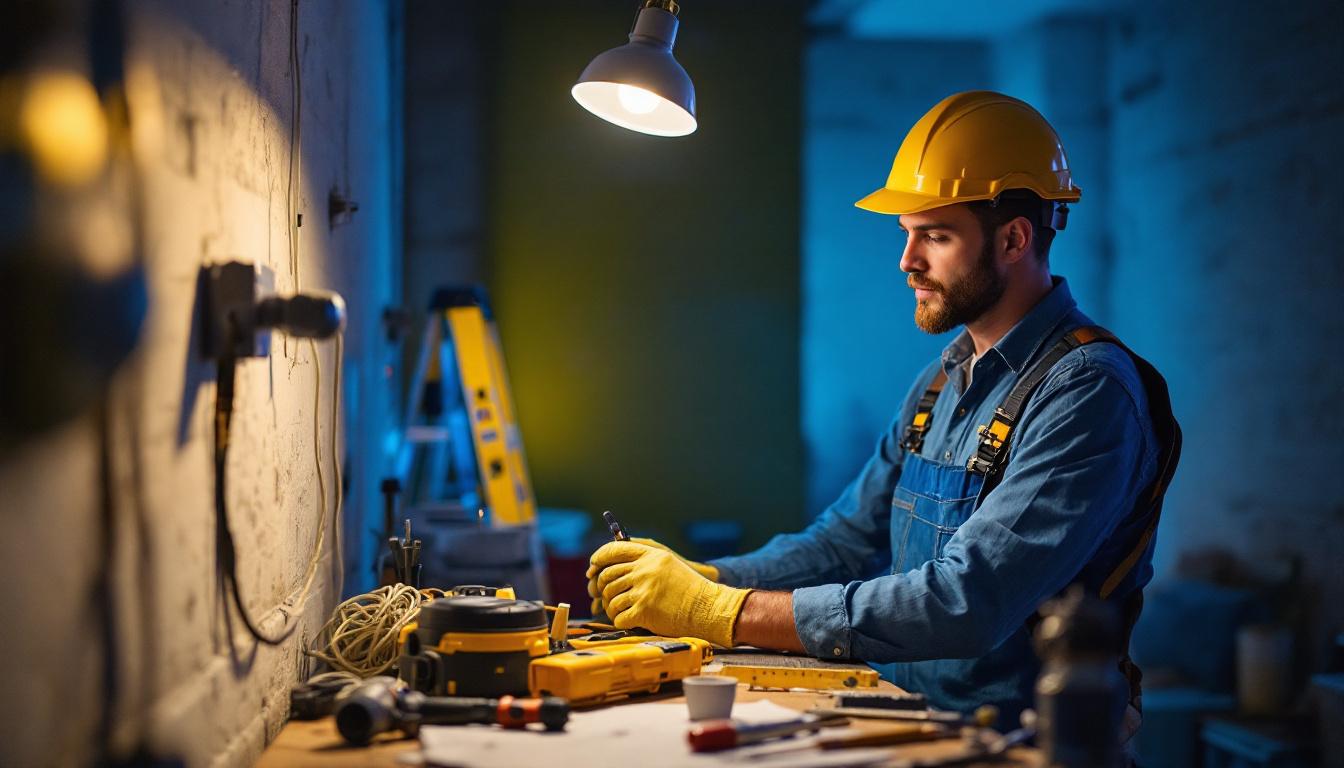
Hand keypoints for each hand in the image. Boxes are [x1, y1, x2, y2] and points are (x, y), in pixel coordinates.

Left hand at [588, 541, 749, 647]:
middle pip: (607, 576)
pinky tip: (627, 621)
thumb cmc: (688, 588)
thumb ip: (643, 561)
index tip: (592, 566)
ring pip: (610, 599)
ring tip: (619, 611)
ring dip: (611, 607)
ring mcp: (643, 591)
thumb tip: (611, 565)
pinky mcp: (643, 611)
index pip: (614, 550)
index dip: (599, 558)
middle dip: (603, 588)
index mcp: (650, 555)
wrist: (706, 607)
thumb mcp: (667, 563)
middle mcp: (645, 570)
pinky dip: (619, 621)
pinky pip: (618, 618)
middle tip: (607, 596)